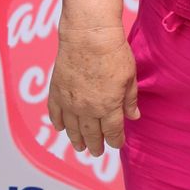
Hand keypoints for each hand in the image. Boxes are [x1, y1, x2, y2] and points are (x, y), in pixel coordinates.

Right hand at [47, 25, 139, 156]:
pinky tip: (61, 128)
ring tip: (80, 147)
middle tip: (97, 152)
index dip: (115, 140)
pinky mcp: (56, 92)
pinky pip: (55, 113)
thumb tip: (134, 116)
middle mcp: (87, 109)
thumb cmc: (113, 53)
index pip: (113, 131)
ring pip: (72, 128)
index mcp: (109, 106)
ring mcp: (69, 102)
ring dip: (76, 139)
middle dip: (96, 145)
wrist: (88, 36)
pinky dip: (58, 123)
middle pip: (91, 134)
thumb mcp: (130, 76)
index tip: (117, 144)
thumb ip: (130, 99)